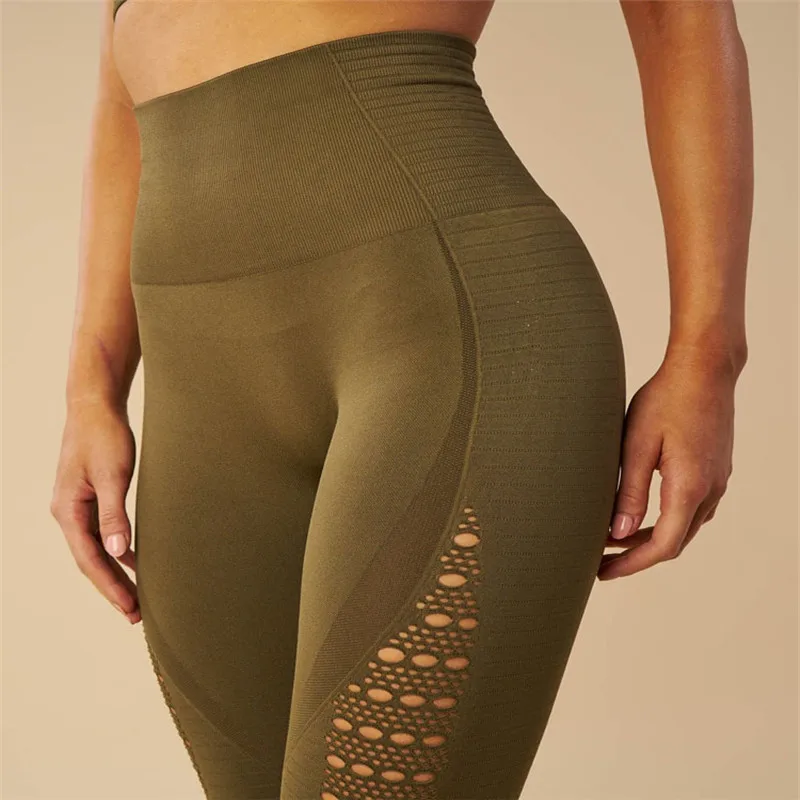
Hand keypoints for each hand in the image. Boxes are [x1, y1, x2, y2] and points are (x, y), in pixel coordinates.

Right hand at [50, 399, 139, 621]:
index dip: (111, 586)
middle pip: (90, 561)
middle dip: (112, 587)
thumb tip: (118, 552)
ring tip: (137, 595)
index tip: (130, 607)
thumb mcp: (113, 475)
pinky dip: (118, 550)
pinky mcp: (90, 497)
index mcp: (68, 511)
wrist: (96, 406)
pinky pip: (101, 533)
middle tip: (136, 613)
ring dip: (115, 572)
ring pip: (96, 549)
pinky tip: (134, 560)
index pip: (90, 559)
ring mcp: (77, 506)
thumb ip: (114, 514)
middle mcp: (68, 513)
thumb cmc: (104, 436)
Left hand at [599, 348, 737, 579]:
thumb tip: (619, 533)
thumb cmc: (666, 400)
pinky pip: (691, 510)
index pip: (662, 546)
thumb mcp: (638, 445)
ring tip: (615, 540)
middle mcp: (710, 491)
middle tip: (601, 560)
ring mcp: (717, 481)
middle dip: (637, 556)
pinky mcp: (716, 471)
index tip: (602, 572)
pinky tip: (642, 515)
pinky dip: (666, 521)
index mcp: (689, 488)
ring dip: (651, 539)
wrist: (705, 369)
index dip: (631, 565)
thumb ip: (630, 491)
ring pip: (684, 527)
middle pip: (674, 542)